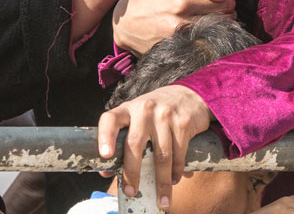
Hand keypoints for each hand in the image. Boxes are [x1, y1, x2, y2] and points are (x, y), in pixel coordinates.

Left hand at [97, 85, 212, 210]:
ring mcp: (164, 115)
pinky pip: (179, 153)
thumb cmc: (155, 113)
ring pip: (161, 155)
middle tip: (131, 191)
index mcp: (127, 109)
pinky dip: (177, 171)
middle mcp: (144, 109)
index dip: (105, 137)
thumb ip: (123, 140)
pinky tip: (175, 179)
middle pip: (135, 144)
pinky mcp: (182, 122)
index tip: (105, 155)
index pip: (110, 120)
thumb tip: (107, 172)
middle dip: (132, 172)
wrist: (188, 95)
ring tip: (161, 197)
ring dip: (162, 181)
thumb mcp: (136, 119)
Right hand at [113, 0, 234, 55]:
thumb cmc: (154, 0)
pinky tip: (200, 36)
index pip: (223, 3)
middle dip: (225, 16)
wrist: (126, 23)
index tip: (222, 2)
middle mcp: (181, 22)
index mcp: (182, 1)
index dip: (226, 2)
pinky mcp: (175, 53)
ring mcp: (178, 41)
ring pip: (214, 35)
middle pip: (222, 21)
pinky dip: (206, 42)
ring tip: (209, 24)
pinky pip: (202, 48)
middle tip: (217, 13)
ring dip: (218, 30)